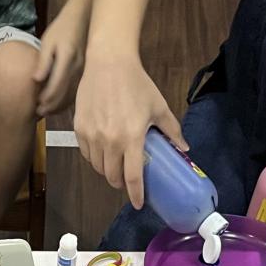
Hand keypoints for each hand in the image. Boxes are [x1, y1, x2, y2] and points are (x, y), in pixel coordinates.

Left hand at [33, 6, 86, 116]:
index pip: (56, 86)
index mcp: (67, 59)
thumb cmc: (62, 29)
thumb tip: (36, 80)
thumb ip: (43, 61)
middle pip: (64, 95)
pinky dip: (66, 101)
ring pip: (71, 96)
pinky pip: (76, 92)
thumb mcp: (48, 41)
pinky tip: (58, 104)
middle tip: (39, 112)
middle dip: (51, 106)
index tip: (35, 105)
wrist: (83, 18)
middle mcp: (78, 68)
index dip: (45, 99)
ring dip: (59, 106)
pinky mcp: (85, 74)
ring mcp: (84, 72)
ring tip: (47, 111)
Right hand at [74, 52, 186, 207]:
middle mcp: (110, 141)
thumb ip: (171, 130)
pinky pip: (86, 154)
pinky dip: (95, 158)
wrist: (109, 61)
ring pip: (98, 167)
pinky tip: (102, 151)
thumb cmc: (136, 83)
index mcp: (132, 137)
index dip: (136, 194)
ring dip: (107, 171)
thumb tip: (184, 148)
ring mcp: (93, 135)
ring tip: (114, 164)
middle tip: (126, 179)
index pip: (132, 177)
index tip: (138, 203)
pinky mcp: (80, 129)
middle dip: (119, 183)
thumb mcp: (158, 106)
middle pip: (112, 177)